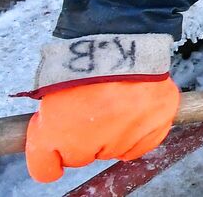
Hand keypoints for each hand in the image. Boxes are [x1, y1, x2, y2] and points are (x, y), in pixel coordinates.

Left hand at [22, 33, 178, 182]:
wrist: (120, 34)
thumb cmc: (82, 62)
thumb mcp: (51, 95)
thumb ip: (51, 125)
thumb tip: (56, 144)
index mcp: (55, 135)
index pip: (46, 169)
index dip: (51, 157)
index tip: (57, 147)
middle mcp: (89, 144)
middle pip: (83, 158)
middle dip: (85, 139)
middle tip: (92, 108)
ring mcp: (124, 135)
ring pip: (115, 151)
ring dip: (114, 134)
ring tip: (117, 101)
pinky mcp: (156, 124)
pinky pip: (144, 144)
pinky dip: (140, 133)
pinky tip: (136, 110)